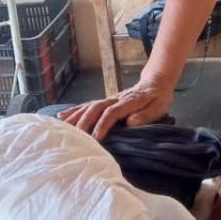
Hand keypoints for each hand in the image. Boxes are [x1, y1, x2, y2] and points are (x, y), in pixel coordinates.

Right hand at [56, 77, 172, 140]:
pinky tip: (62, 117)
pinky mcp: (105, 101)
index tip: (96, 138)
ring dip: (75, 116)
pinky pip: (87, 105)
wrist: (156, 81)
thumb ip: (146, 115)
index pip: (112, 112)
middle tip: (75, 137)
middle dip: (84, 122)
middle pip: (96, 108)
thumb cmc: (158, 97)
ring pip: (89, 106)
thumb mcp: (159, 107)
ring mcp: (109, 99)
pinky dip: (74, 110)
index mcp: (129, 102)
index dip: (103, 125)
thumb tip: (131, 123)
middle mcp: (115, 99)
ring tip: (61, 128)